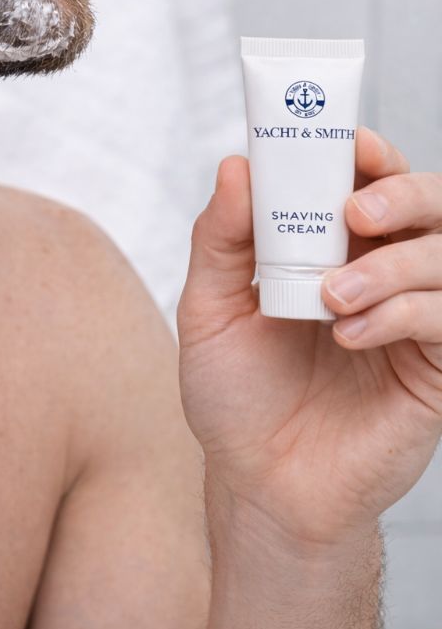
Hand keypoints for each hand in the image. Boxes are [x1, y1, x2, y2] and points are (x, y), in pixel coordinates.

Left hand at [177, 127, 441, 544]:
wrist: (260, 485)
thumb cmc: (236, 395)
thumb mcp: (210, 310)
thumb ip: (221, 239)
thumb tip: (235, 166)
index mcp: (333, 247)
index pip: (370, 179)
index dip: (369, 152)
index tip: (350, 143)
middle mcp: (382, 273)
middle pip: (430, 202)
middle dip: (401, 193)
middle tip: (356, 212)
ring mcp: (415, 321)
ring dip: (392, 264)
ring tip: (333, 296)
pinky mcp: (435, 371)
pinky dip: (403, 315)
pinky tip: (351, 335)